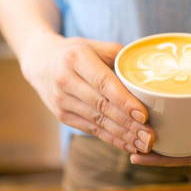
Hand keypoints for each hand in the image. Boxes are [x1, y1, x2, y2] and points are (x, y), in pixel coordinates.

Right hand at [19, 32, 155, 153]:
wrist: (40, 61)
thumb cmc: (76, 52)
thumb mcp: (96, 46)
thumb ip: (120, 57)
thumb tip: (148, 74)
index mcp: (77, 59)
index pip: (104, 83)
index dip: (124, 101)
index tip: (143, 115)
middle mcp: (66, 80)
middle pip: (102, 106)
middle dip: (128, 124)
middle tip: (150, 136)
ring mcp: (61, 101)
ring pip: (97, 121)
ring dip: (122, 136)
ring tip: (144, 144)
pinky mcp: (62, 115)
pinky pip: (91, 129)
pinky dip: (111, 139)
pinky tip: (128, 145)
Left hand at [130, 66, 190, 165]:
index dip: (166, 159)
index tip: (141, 156)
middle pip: (181, 146)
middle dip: (155, 147)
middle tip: (126, 141)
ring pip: (181, 130)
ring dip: (159, 130)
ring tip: (132, 125)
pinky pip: (186, 112)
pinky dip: (170, 112)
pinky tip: (153, 104)